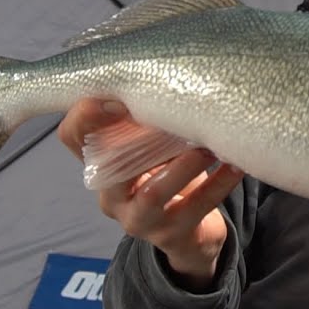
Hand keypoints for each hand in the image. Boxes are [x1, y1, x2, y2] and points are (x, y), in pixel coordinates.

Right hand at [58, 98, 242, 291]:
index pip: (73, 138)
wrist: (189, 232)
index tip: (115, 95)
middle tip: (170, 113)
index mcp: (99, 167)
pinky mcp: (172, 235)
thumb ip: (144, 119)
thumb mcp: (148, 148)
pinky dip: (219, 184)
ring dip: (183, 166)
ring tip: (208, 146)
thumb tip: (163, 73)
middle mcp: (111, 196)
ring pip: (153, 193)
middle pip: (110, 169)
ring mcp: (140, 220)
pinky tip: (236, 166)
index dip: (84, 116)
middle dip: (138, 139)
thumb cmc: (166, 175)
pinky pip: (197, 207)